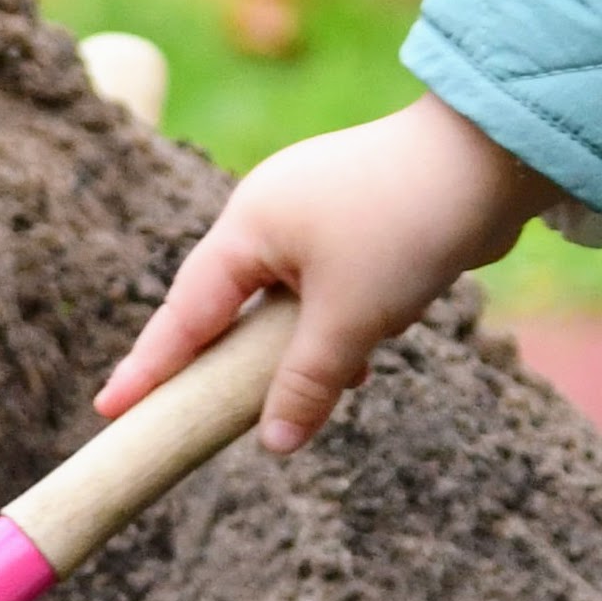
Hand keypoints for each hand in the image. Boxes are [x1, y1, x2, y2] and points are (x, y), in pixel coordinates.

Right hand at [98, 93, 548, 456]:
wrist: (491, 157)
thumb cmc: (405, 227)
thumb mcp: (350, 321)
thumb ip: (304, 384)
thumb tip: (274, 443)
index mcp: (247, 227)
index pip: (184, 313)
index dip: (149, 368)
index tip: (110, 409)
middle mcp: (270, 215)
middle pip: (230, 306)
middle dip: (230, 362)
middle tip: (201, 415)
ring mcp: (316, 214)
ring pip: (287, 301)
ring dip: (303, 346)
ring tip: (328, 387)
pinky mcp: (360, 221)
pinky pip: (329, 287)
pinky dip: (340, 322)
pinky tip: (369, 352)